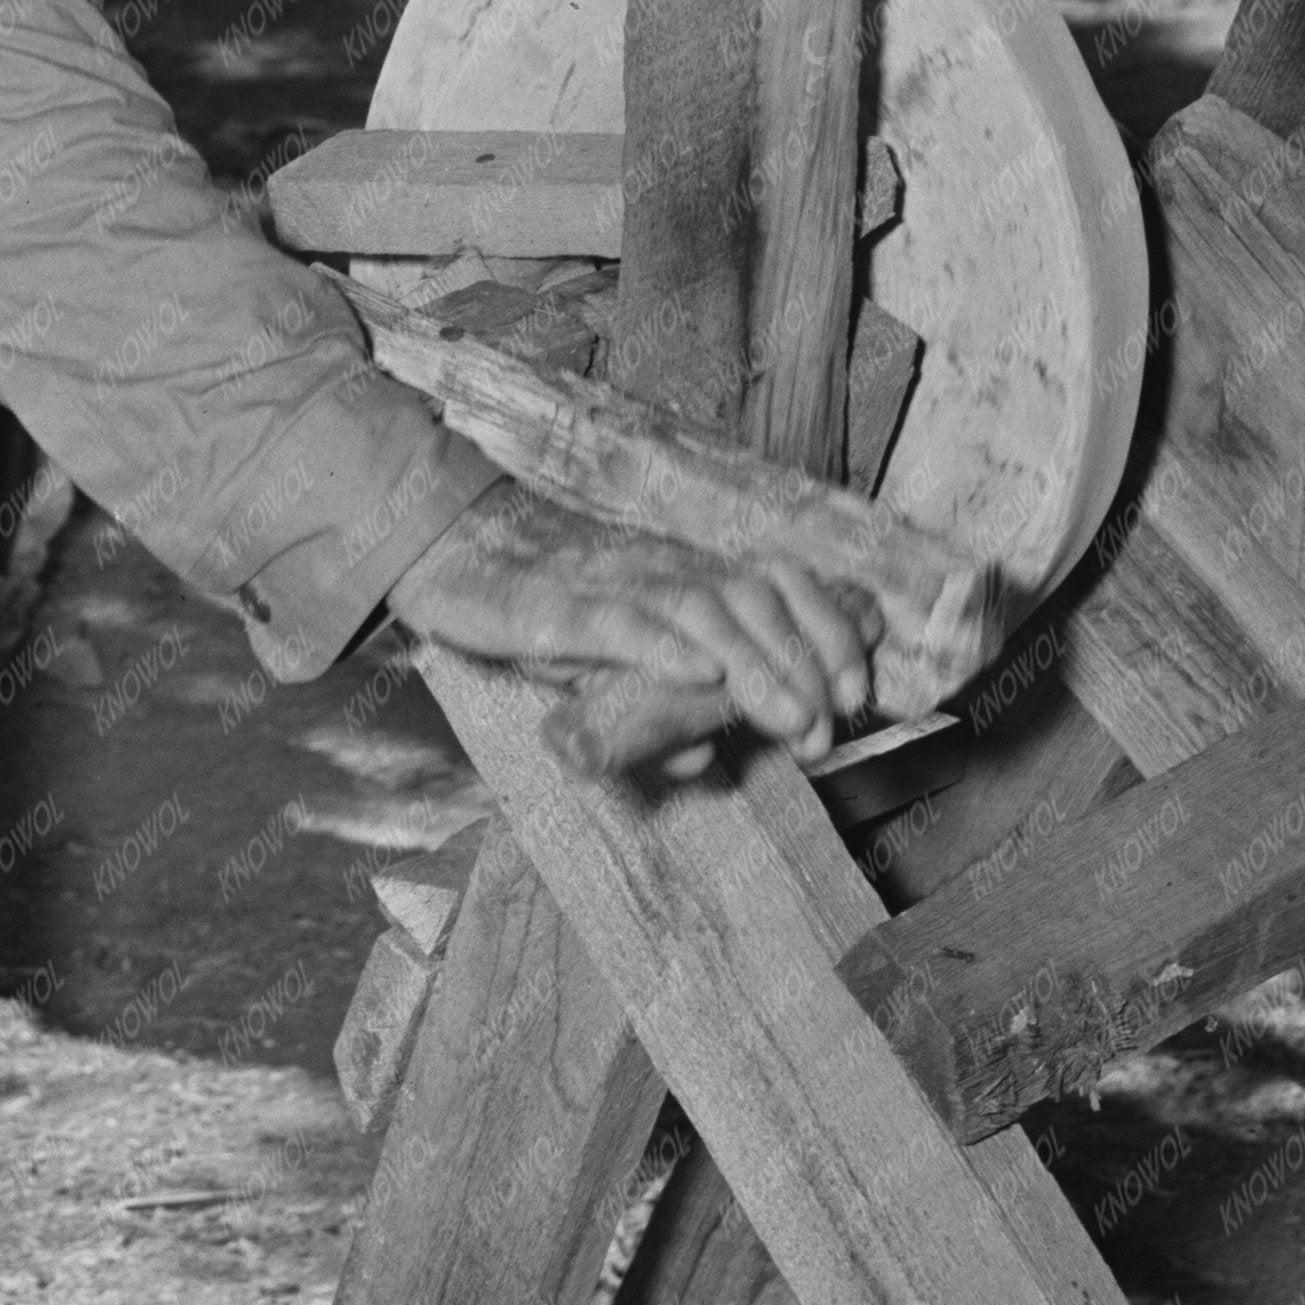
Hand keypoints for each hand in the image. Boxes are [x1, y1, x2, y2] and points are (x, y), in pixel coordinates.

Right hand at [385, 475, 876, 778]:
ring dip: (755, 665)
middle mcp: (661, 569)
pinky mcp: (556, 605)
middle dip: (803, 665)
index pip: (778, 588)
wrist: (449, 551)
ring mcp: (612, 584)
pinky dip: (665, 648)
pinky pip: (619, 622)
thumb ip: (657, 704)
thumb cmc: (538, 605)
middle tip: (826, 730)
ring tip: (791, 717)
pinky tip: (699, 675)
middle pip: (755, 601)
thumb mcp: (609, 660)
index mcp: (683, 575)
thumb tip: (703, 753)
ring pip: (702, 611)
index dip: (828, 632)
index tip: (856, 692)